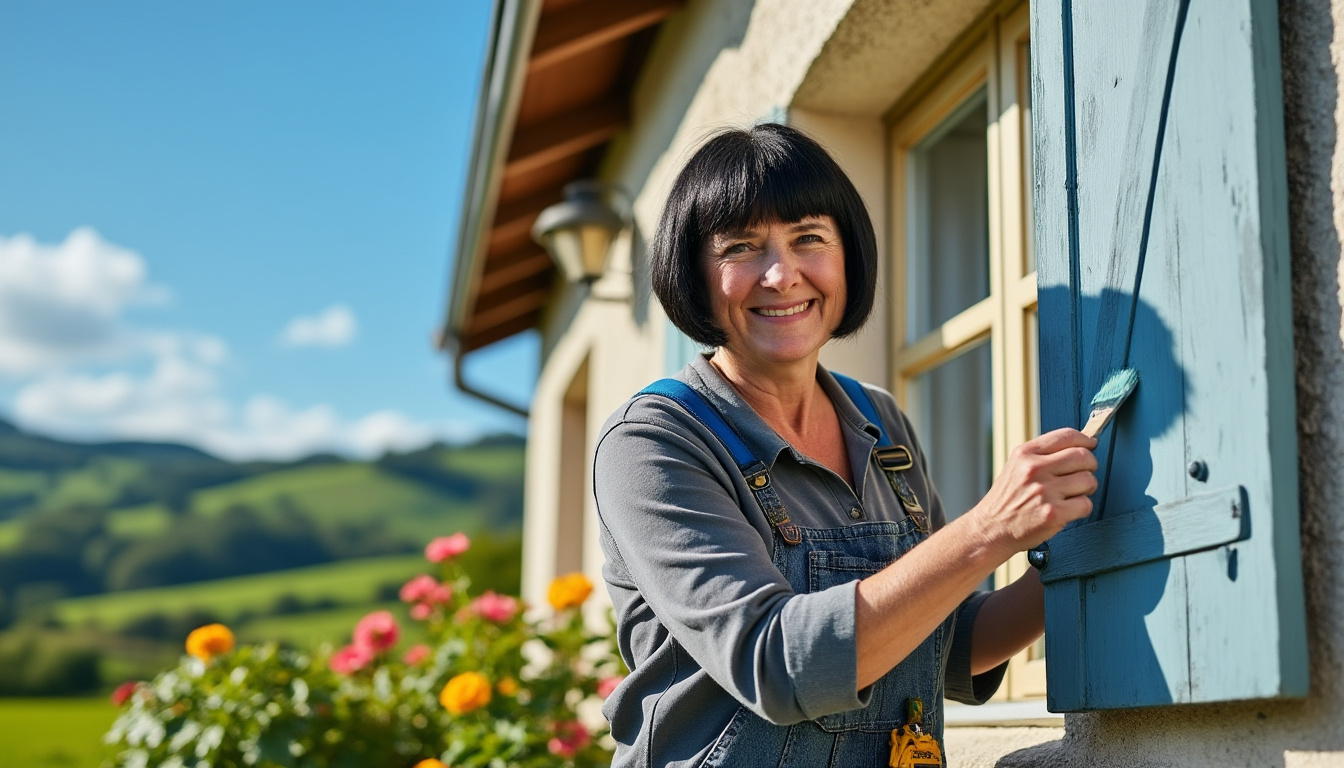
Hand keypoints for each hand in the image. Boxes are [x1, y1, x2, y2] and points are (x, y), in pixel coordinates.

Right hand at [969, 428, 1097, 558]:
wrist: (991, 529)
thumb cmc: (1007, 499)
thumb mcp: (1016, 467)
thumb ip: (1042, 455)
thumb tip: (1079, 446)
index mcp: (1025, 454)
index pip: (1067, 436)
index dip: (1086, 440)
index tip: (1090, 446)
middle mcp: (1034, 469)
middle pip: (1083, 456)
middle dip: (1090, 466)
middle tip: (1083, 475)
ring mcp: (1044, 491)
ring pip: (1088, 480)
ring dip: (1086, 489)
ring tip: (1071, 495)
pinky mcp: (1053, 513)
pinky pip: (1086, 504)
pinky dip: (1081, 509)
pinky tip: (1067, 510)